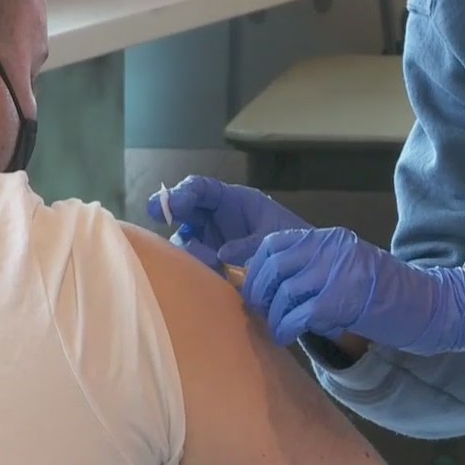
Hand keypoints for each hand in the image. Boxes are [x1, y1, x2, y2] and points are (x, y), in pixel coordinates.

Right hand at [146, 176, 310, 272]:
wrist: (303, 268)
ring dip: (189, 250)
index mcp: (231, 201)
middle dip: (169, 210)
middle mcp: (214, 219)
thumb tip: (222, 254)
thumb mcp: (276, 236)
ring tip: (210, 262)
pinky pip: (193, 265)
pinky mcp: (211, 265)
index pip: (200, 189)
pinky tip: (210, 275)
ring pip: (184, 241)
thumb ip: (250, 241)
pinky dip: (196, 271)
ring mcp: (209, 242)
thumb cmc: (292, 241)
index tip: (174, 201)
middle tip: (161, 215)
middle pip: (183, 211)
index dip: (184, 192)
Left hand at [220, 227, 464, 355]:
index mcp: (327, 239)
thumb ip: (308, 270)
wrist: (428, 305)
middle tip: (260, 310)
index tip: (245, 287)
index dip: (251, 267)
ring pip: (282, 291)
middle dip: (257, 291)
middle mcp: (330, 248)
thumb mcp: (343, 271)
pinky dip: (287, 328)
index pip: (272, 244)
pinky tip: (287, 336)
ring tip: (278, 328)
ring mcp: (337, 271)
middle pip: (272, 265)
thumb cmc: (383, 295)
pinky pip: (299, 314)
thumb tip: (261, 285)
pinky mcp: (343, 299)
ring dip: (273, 315)